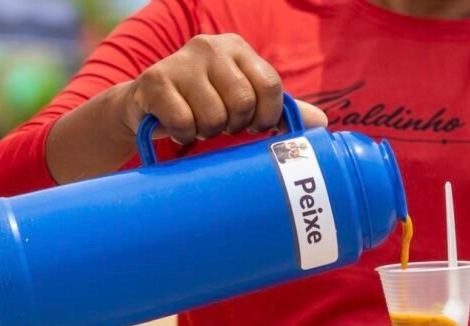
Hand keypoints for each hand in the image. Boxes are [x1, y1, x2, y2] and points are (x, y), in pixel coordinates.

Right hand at [119, 33, 326, 143]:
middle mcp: (211, 46)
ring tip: (199, 124)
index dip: (267, 115)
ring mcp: (181, 60)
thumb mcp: (244, 102)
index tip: (256, 127)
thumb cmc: (204, 103)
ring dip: (208, 132)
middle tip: (222, 125)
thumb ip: (279, 110)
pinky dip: (184, 135)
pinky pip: (184, 122)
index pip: (271, 85)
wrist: (146, 106)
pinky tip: (178, 127)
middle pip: (243, 102)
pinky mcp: (156, 80)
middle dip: (235, 126)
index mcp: (238, 48)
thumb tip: (323, 123)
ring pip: (214, 116)